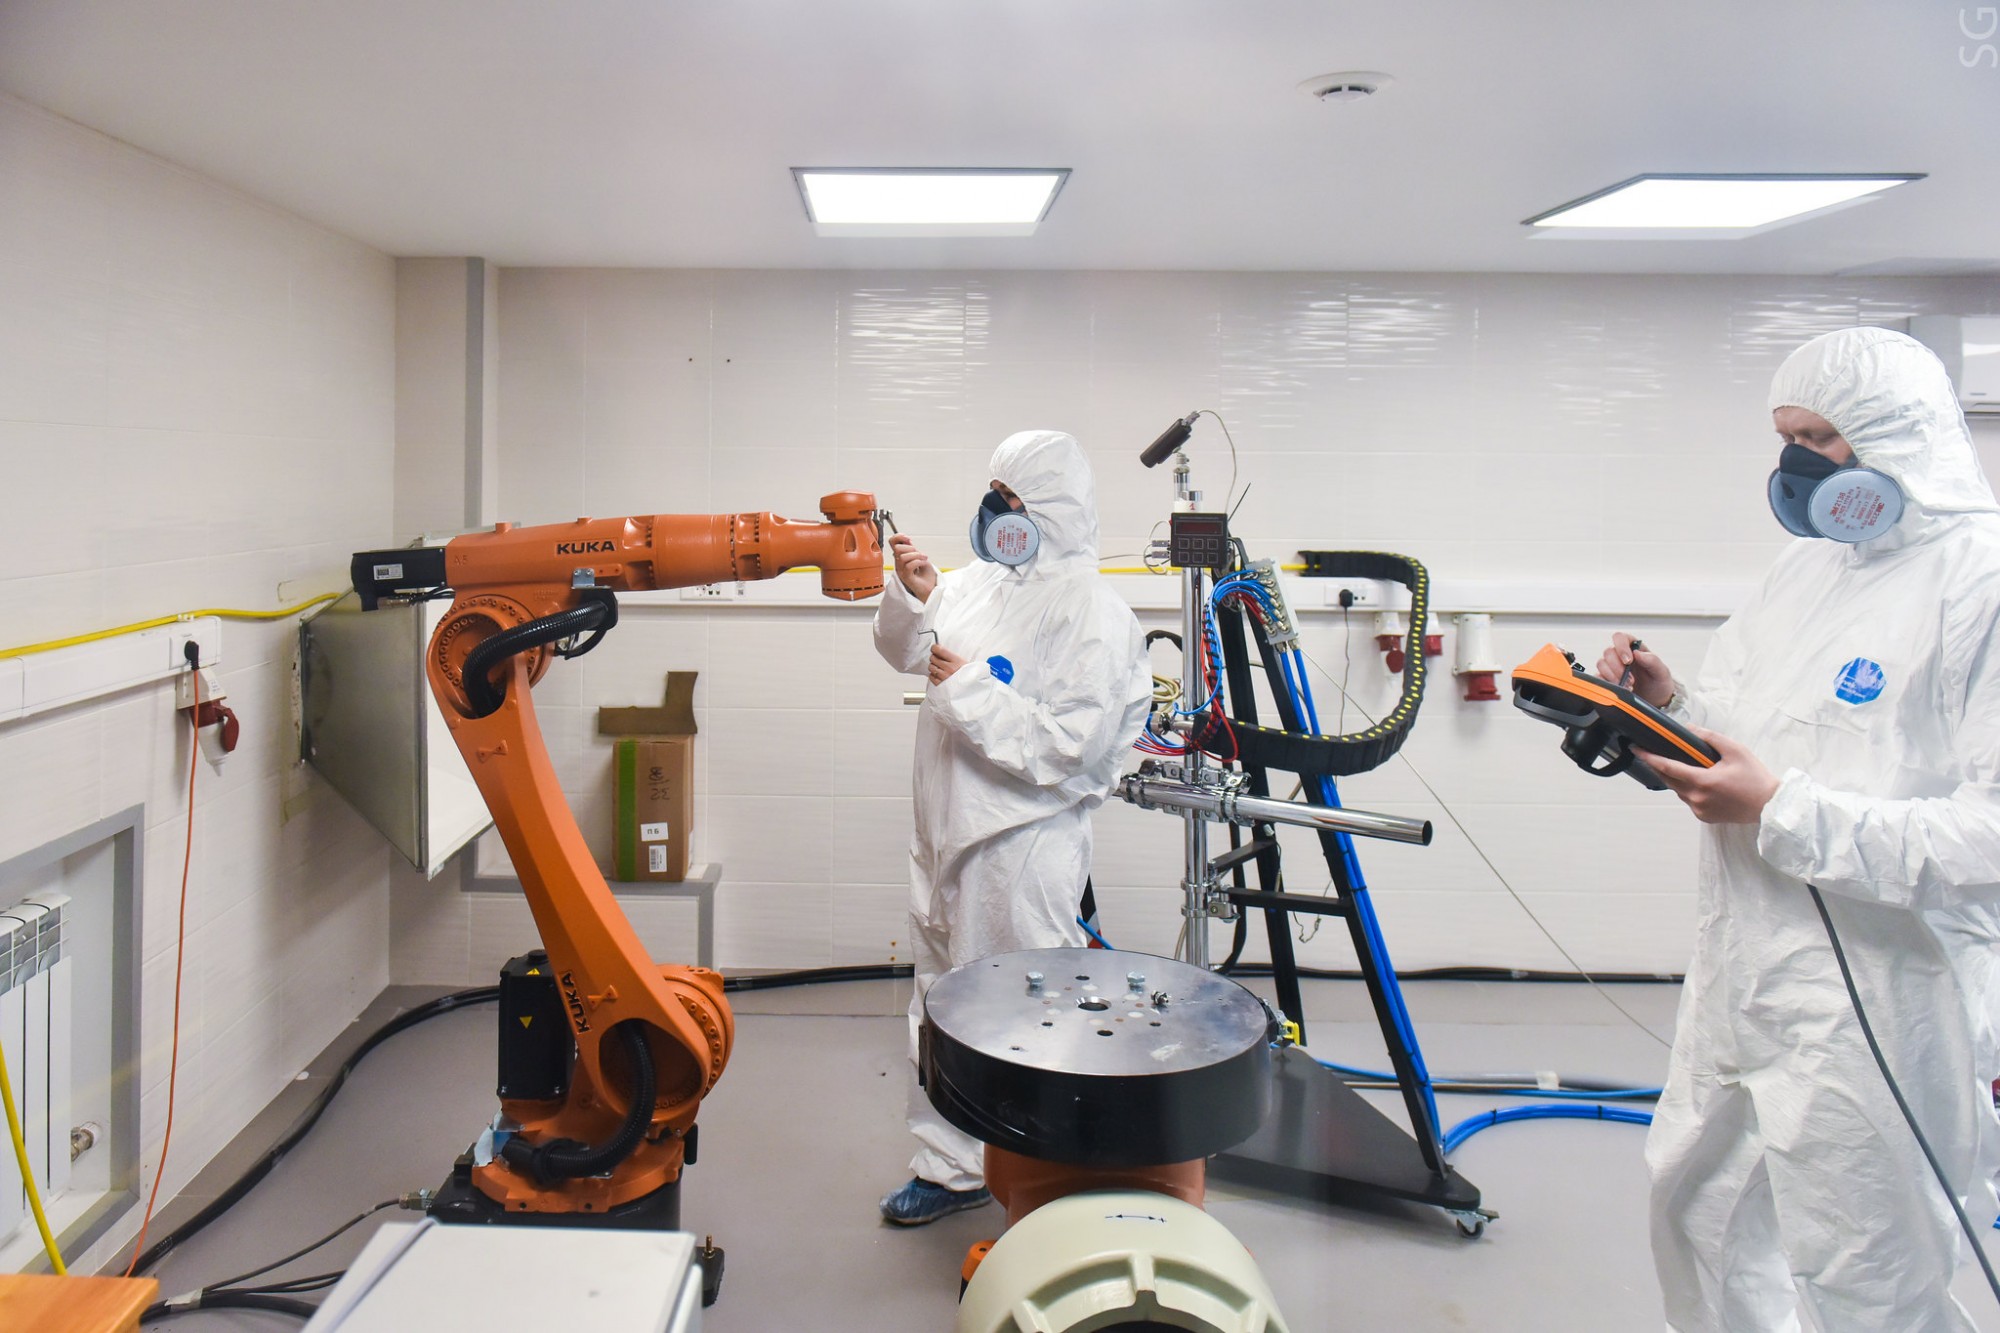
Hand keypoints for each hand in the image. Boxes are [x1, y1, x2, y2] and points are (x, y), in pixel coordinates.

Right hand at [891, 534, 936, 602]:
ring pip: (903, 557)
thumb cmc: (926, 575)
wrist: (930, 588)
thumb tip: (908, 541)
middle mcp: (899, 563)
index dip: (899, 537)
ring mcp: (901, 571)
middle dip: (911, 548)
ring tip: (924, 559)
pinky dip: (919, 562)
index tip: (909, 539)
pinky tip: (923, 564)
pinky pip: (909, 565)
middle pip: (897, 548)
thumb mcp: (920, 557)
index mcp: (901, 557)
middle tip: (920, 554)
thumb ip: (913, 549)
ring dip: (917, 556)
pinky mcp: (906, 577)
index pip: (892, 542)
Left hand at [928, 644, 967, 685]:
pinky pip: (931, 677)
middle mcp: (949, 669)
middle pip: (933, 658)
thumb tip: (941, 650)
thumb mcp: (965, 662)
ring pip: (931, 667)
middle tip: (939, 659)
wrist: (973, 689)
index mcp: (956, 661)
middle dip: (935, 657)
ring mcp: (944, 677)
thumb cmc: (970, 676)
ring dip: (934, 666)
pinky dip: (933, 675)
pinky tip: (939, 675)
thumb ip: (952, 656)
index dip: (935, 648)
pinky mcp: (941, 685)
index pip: (939, 650)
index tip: (935, 648)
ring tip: (940, 668)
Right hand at [1597, 632, 1673, 707]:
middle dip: (1618, 668)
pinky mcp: (1606, 678)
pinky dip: (1607, 683)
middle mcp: (1620, 654)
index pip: (1619, 637)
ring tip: (1627, 686)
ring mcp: (1611, 666)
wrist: (1655, 700)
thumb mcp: (1662, 671)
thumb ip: (1652, 660)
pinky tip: (1619, 689)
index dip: (1621, 647)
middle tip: (1631, 680)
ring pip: (1601, 664)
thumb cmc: (1658, 682)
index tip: (1628, 661)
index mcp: (1633, 647)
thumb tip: (1637, 653)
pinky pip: (1597, 677)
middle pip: (1608, 652)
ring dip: (1612, 676)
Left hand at [1642, 728, 1779, 824]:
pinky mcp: (1704, 818)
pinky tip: (1696, 782)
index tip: (1635, 749)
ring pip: (1678, 791)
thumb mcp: (1735, 751)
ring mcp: (1699, 810)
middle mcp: (1696, 798)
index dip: (1649, 757)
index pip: (1667, 767)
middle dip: (1658, 766)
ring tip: (1678, 766)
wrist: (1771, 806)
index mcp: (1702, 781)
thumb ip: (1710, 738)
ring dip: (1675, 778)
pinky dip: (1688, 790)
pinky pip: (1689, 801)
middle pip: (1668, 779)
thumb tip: (1689, 729)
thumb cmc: (1755, 777)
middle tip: (1651, 754)